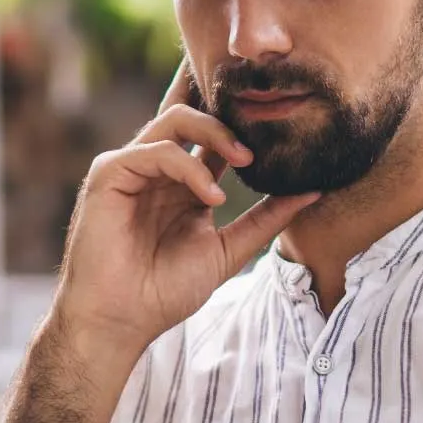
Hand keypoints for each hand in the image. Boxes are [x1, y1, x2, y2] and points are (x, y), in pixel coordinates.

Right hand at [51, 66, 317, 362]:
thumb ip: (265, 219)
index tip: (272, 102)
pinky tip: (210, 196)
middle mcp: (154, 167)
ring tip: (245, 162)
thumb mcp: (228, 250)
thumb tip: (313, 191)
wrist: (122, 320)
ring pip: (173, 120)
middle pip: (189, 111)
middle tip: (262, 142)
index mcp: (180, 180)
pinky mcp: (109, 174)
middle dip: (228, 114)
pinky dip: (188, 167)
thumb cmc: (164, 290)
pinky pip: (154, 150)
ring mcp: (130, 167)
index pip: (206, 131)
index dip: (233, 112)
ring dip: (214, 134)